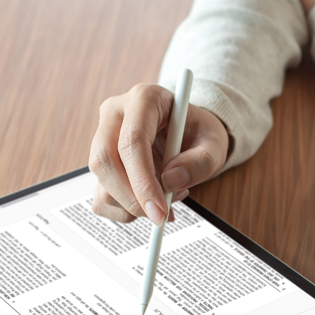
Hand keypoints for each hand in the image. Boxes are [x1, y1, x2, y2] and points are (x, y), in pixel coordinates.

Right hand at [89, 84, 228, 223]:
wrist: (187, 133)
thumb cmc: (198, 132)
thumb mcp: (214, 143)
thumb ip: (201, 162)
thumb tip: (171, 181)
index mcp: (144, 99)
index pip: (131, 141)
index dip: (142, 181)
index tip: (159, 210)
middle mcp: (116, 114)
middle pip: (104, 161)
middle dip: (131, 197)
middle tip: (159, 216)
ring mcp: (102, 138)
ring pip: (101, 183)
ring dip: (132, 205)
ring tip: (167, 197)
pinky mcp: (100, 163)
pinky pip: (100, 198)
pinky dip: (125, 211)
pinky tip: (149, 202)